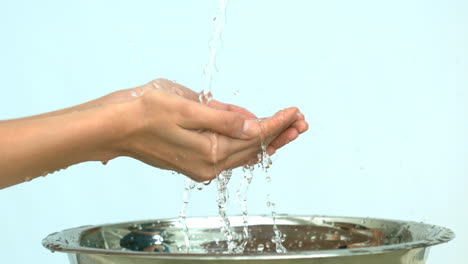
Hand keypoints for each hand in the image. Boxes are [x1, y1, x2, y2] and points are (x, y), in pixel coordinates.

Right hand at [116, 79, 307, 180]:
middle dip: (278, 133)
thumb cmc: (144, 112)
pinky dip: (245, 143)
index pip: (255, 137)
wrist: (112, 127)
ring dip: (266, 139)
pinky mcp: (193, 162)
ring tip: (288, 128)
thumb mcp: (187, 108)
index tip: (295, 112)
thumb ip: (224, 119)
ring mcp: (201, 166)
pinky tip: (255, 135)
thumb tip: (255, 127)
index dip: (277, 123)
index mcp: (209, 151)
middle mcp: (208, 164)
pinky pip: (228, 154)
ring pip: (243, 153)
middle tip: (300, 121)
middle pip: (253, 148)